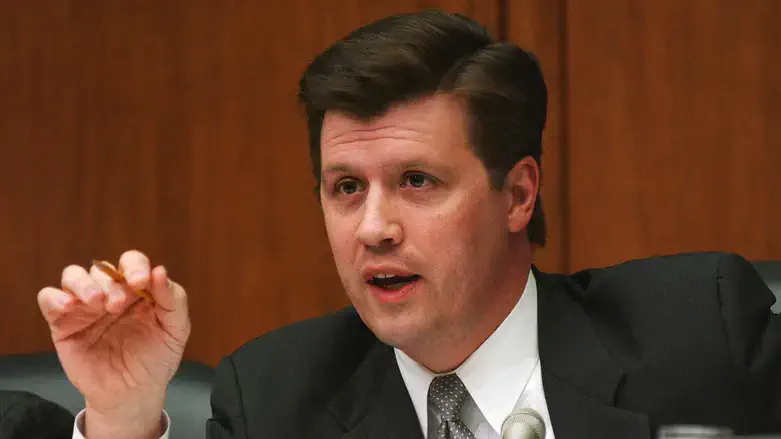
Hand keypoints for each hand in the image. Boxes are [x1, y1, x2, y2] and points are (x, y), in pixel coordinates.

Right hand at [37, 250, 190, 438]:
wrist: (133, 394)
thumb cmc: (156, 358)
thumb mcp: (176, 330)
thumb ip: (174, 299)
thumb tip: (160, 270)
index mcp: (138, 289)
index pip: (132, 262)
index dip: (135, 266)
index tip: (141, 282)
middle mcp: (110, 292)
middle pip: (102, 268)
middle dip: (112, 283)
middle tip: (118, 306)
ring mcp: (85, 306)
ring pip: (73, 275)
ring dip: (83, 283)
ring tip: (96, 302)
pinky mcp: (63, 323)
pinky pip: (49, 298)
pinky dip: (55, 296)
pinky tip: (69, 307)